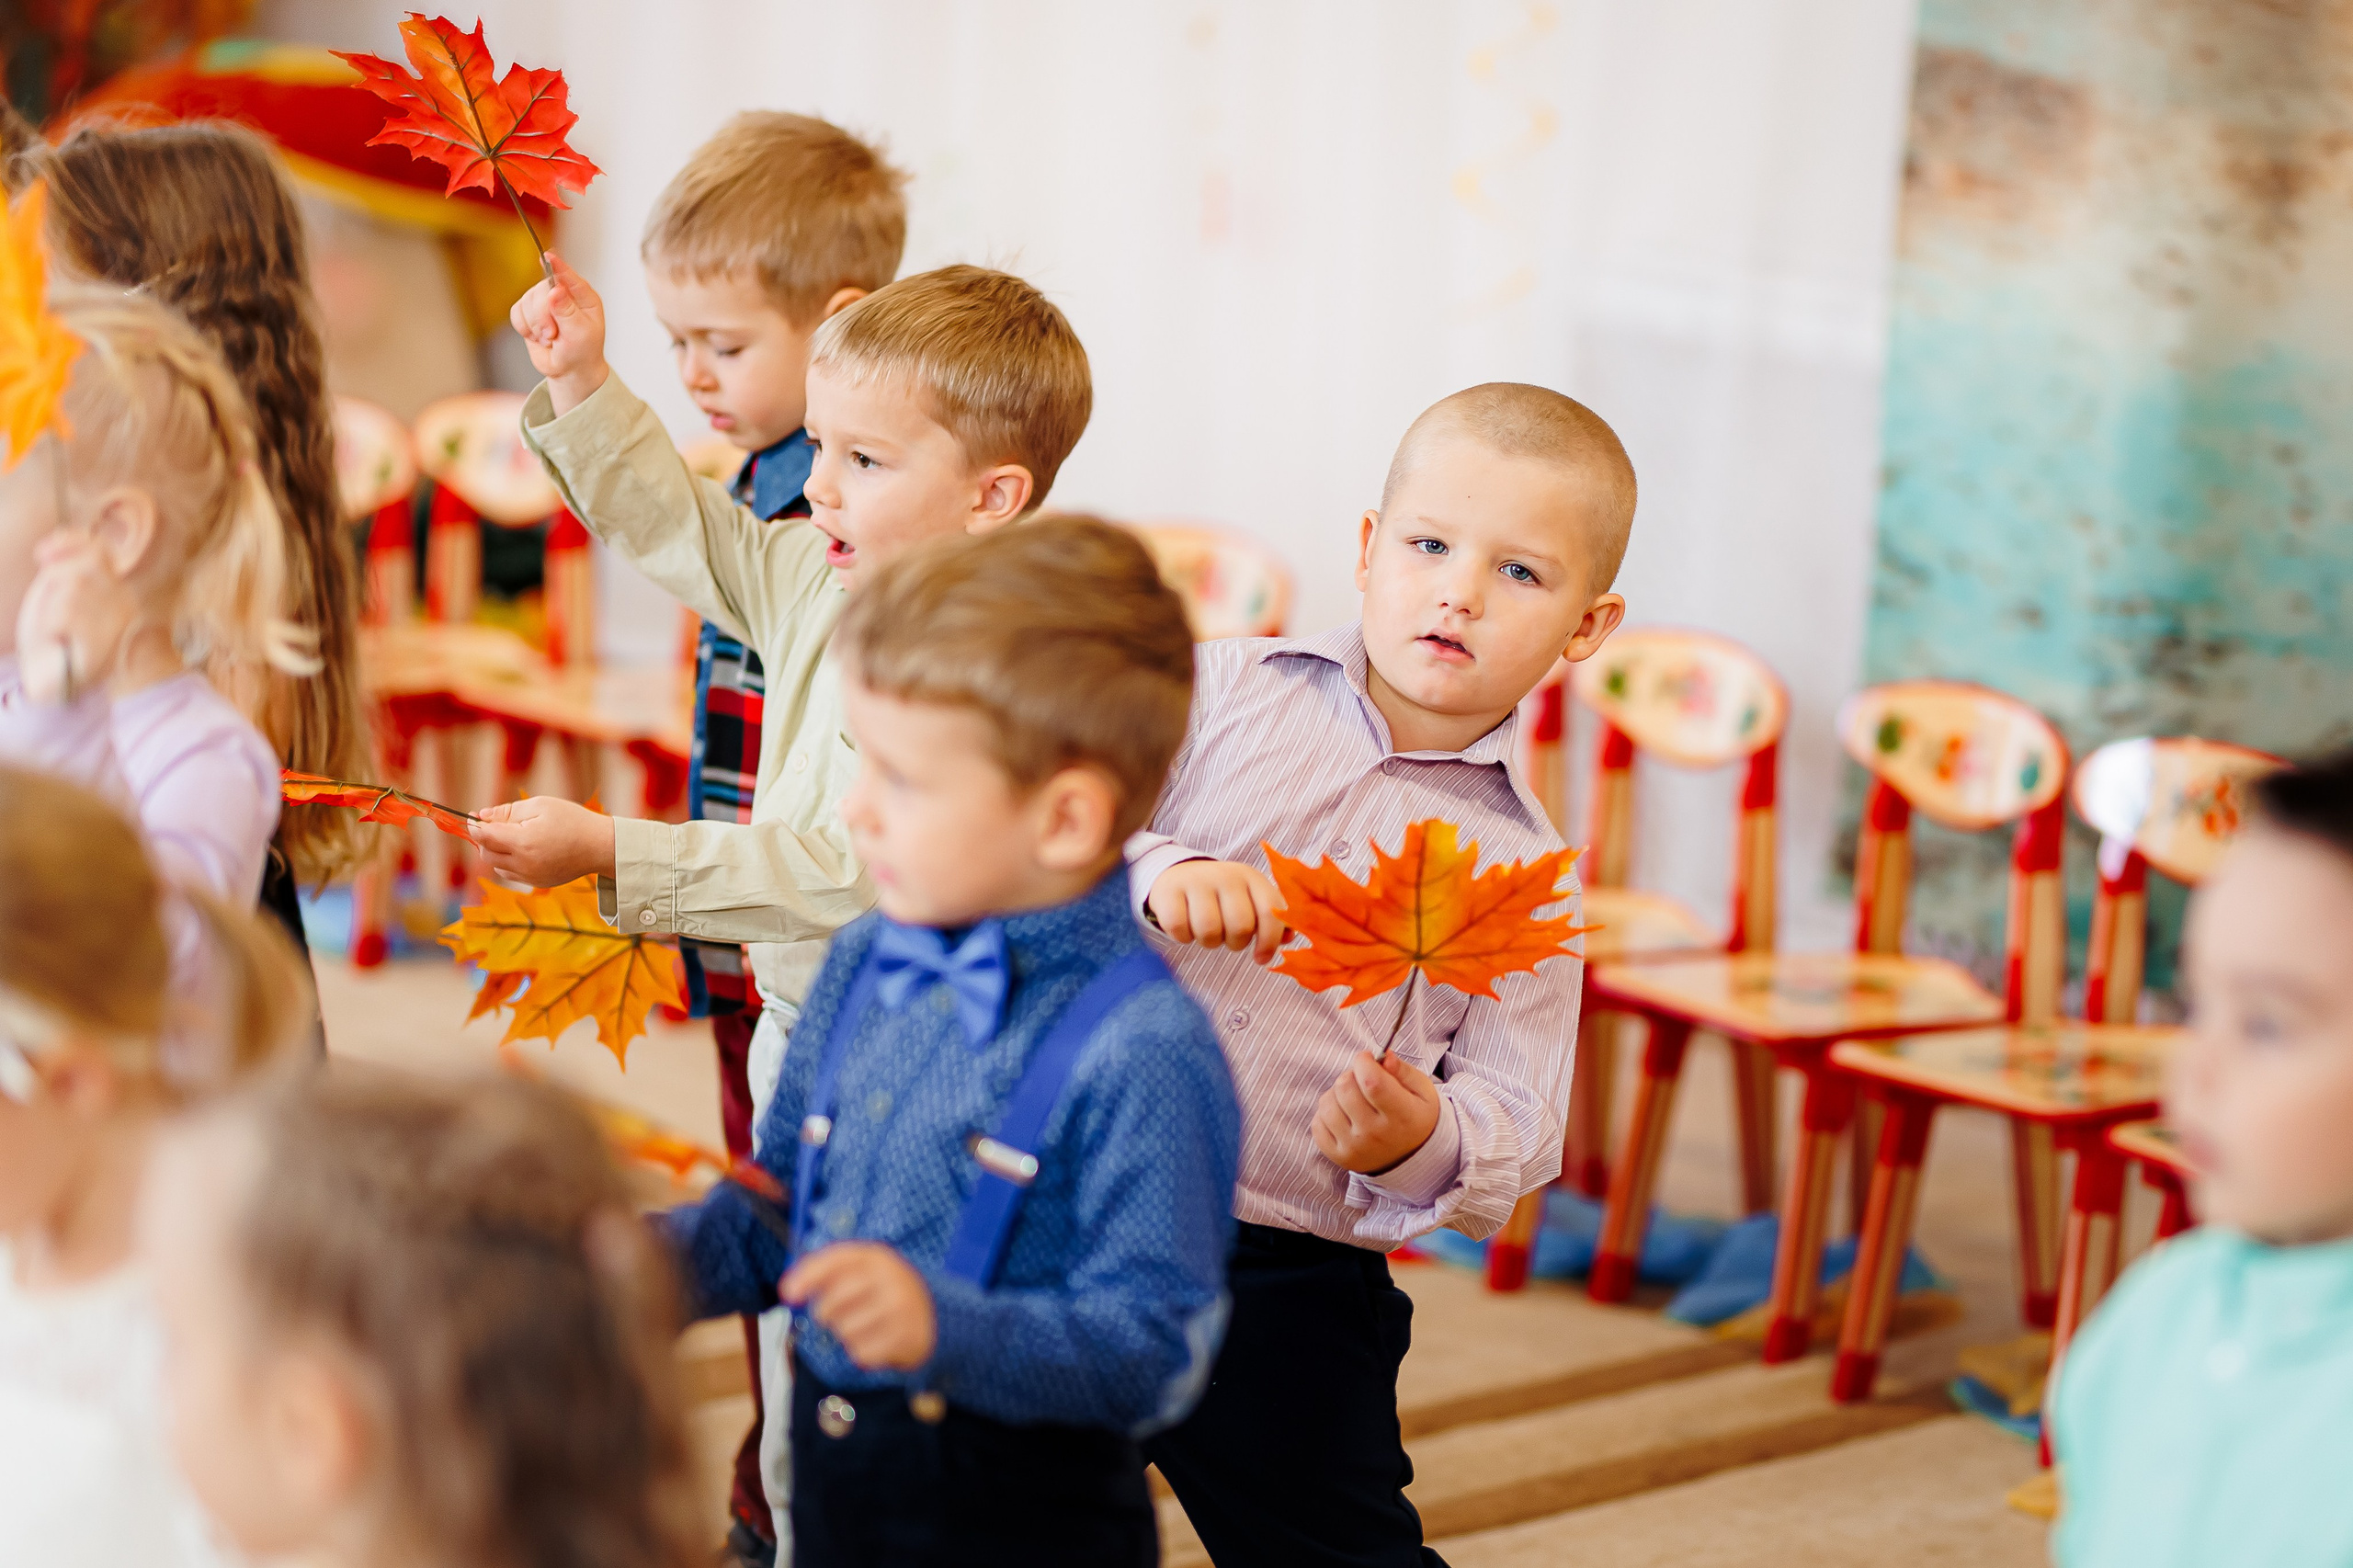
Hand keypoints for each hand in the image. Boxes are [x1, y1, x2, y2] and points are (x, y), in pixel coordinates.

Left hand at [15, 531, 137, 702]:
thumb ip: (63, 568)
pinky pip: (67, 612)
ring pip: (74, 584)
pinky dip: (50, 620)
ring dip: (51, 602)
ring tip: (53, 626)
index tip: (40, 554)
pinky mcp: (101, 643)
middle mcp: (125, 604)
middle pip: (86, 562)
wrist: (51, 683)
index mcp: (115, 589)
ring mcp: (116, 624)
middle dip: (56, 576)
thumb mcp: (56, 593)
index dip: (67, 542)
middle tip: (47, 602)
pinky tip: (54, 636)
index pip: (97, 548)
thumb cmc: (49, 636)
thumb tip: (53, 548)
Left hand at [469, 796, 617, 885]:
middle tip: (492, 825)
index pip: (483, 836)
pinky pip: (511, 874)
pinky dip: (509, 862)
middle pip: (486, 854)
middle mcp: (523, 864)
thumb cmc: (572, 820)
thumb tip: (481, 816)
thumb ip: (507, 811)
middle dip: (484, 839)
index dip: (474, 826)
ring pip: (497, 866)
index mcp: (522, 842)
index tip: (472, 817)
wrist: (600, 846)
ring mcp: (530, 876)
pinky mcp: (537, 882)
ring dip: (496, 851)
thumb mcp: (540, 805)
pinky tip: (524, 849)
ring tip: (512, 836)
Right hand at [508, 252, 609, 413]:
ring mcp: (544, 302)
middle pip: (540, 291)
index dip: (557, 266)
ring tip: (550, 339)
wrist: (570, 370)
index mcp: (583, 297)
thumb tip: (555, 291)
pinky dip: (524, 327)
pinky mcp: (529, 312)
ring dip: (535, 325)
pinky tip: (538, 337)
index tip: (548, 256)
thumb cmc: (582, 351)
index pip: (568, 276)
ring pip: (527, 301)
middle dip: (543, 317)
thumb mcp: (580, 333)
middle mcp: (563, 295)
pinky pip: (517, 312)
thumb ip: (567, 312)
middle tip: (553, 335)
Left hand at [781, 1242, 936, 1370]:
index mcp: (876, 1257)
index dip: (807, 1276)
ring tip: (865, 1328)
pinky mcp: (906, 1336)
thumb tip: (787, 1290)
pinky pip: (862, 1353)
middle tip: (839, 1316)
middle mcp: (889, 1278)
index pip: (835, 1260)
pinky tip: (876, 1342)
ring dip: (847, 1336)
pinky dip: (862, 1353)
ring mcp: (900, 1307)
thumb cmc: (883, 1292)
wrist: (934, 1314)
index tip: (788, 1294)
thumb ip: (827, 1273)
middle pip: (831, 1303)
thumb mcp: (863, 1271)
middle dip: (826, 1315)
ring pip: (844, 1331)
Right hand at [1147, 859, 1287, 963]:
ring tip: (1207, 932)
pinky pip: (1180, 929)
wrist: (1178, 874)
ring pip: (1209, 931)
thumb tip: (1289, 937)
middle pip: (1240, 926)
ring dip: (1209, 942)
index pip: (1271, 912)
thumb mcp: (1249, 900)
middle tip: (1227, 938)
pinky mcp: (1169, 891)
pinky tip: (1185, 928)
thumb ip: (1270, 918)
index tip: (1261, 958)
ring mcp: (1196, 881)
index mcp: (1251, 878)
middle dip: (1235, 943)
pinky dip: (1183, 937)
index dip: (1270, 941)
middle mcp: (1226, 876)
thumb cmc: (1221, 896)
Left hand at [1312, 1051, 1440, 1175]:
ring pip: (1327, 1104)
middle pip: (1345, 1087)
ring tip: (1353, 1099)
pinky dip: (1326, 1114)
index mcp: (1402, 1116)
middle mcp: (1377, 1135)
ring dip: (1337, 1094)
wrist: (1411, 1158)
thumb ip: (1402, 1071)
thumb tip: (1384, 1056)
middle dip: (1351, 1074)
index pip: (1371, 1082)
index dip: (1363, 1062)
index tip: (1367, 1059)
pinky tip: (1343, 1115)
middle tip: (1362, 1080)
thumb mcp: (1421, 1092)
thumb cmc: (1413, 1117)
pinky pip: (1317, 1124)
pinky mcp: (1339, 1156)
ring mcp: (1355, 1148)